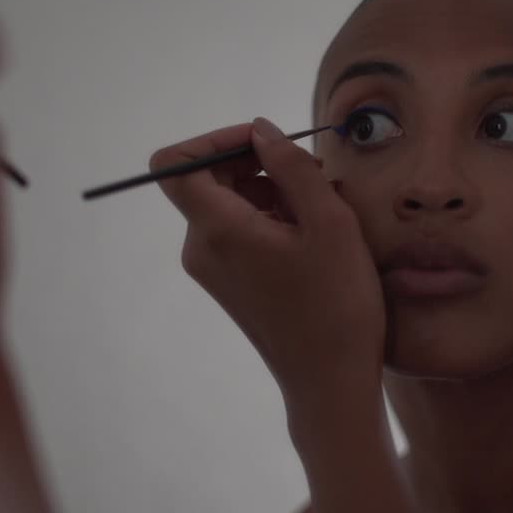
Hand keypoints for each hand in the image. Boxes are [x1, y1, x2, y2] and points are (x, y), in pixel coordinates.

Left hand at [151, 117, 384, 409]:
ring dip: (269, 191)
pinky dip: (268, 217)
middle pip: (205, 180)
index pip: (176, 164)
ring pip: (227, 204)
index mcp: (217, 230)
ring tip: (321, 207)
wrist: (330, 381)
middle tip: (310, 173)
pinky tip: (312, 234)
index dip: (214, 139)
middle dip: (254, 163)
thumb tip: (260, 131)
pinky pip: (236, 231)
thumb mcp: (329, 223)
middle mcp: (200, 248)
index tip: (262, 143)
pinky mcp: (227, 284)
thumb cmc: (337, 303)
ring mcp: (211, 269)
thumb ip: (290, 166)